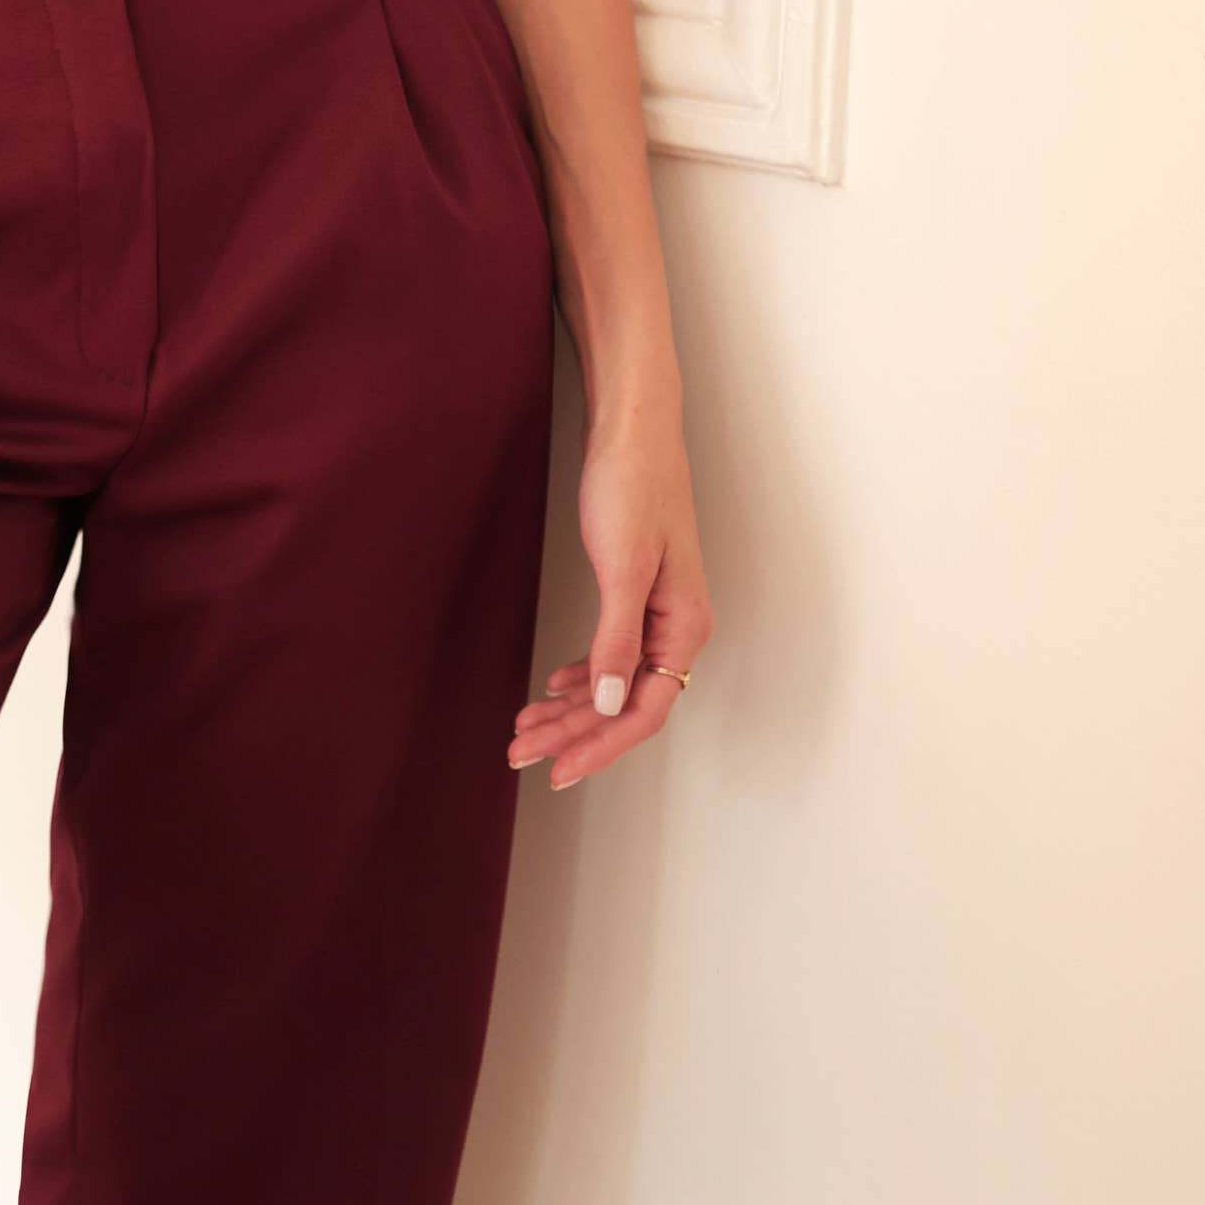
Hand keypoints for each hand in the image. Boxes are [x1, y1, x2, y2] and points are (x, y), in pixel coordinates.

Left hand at [508, 397, 712, 788]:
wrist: (632, 432)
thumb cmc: (633, 488)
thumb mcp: (622, 567)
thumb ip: (616, 639)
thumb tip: (612, 702)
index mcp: (684, 629)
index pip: (645, 711)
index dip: (600, 746)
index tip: (559, 771)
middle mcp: (677, 631)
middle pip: (625, 705)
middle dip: (571, 734)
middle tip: (520, 753)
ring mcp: (658, 616)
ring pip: (614, 683)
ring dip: (569, 710)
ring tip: (524, 728)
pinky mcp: (636, 598)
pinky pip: (611, 656)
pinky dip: (580, 678)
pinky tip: (553, 686)